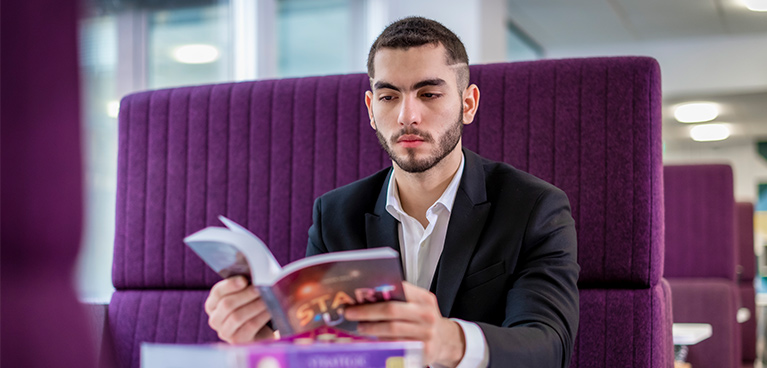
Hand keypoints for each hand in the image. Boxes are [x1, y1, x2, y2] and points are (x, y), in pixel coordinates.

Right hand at [204, 276, 273, 343]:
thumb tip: (254, 275)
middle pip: (227, 304)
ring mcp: (225, 332)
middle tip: (261, 288)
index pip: (217, 292)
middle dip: (246, 294)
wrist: (263, 329)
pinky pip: (249, 326)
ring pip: (237, 316)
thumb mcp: (245, 295)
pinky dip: (261, 316)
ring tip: (267, 298)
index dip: (230, 285)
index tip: (244, 280)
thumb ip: (245, 285)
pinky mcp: (237, 341)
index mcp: (213, 305)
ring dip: (254, 305)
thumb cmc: (253, 306)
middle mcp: (215, 320)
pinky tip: (270, 310)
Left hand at [344, 282, 464, 366]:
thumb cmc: (424, 320)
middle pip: (391, 310)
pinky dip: (381, 342)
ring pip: (391, 330)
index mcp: (424, 298)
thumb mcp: (418, 304)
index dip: (376, 293)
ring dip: (371, 328)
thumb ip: (399, 298)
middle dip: (367, 311)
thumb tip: (367, 296)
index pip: (399, 290)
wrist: (444, 340)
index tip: (359, 295)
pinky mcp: (423, 350)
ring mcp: (426, 333)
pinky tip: (373, 339)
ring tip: (361, 327)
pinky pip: (396, 345)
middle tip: (351, 312)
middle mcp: (427, 315)